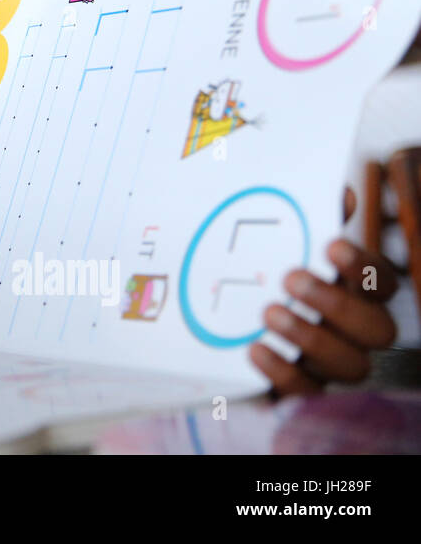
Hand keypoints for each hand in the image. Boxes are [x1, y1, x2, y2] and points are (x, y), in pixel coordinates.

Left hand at [249, 189, 397, 394]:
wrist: (207, 323)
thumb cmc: (253, 273)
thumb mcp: (271, 239)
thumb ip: (309, 217)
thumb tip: (342, 195)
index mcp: (351, 293)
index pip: (382, 284)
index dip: (364, 268)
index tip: (331, 246)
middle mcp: (350, 332)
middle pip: (378, 330)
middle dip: (337, 304)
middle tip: (291, 279)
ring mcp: (327, 364)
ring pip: (350, 365)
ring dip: (311, 337)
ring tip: (270, 313)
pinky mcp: (297, 388)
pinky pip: (307, 393)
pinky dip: (284, 373)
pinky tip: (256, 349)